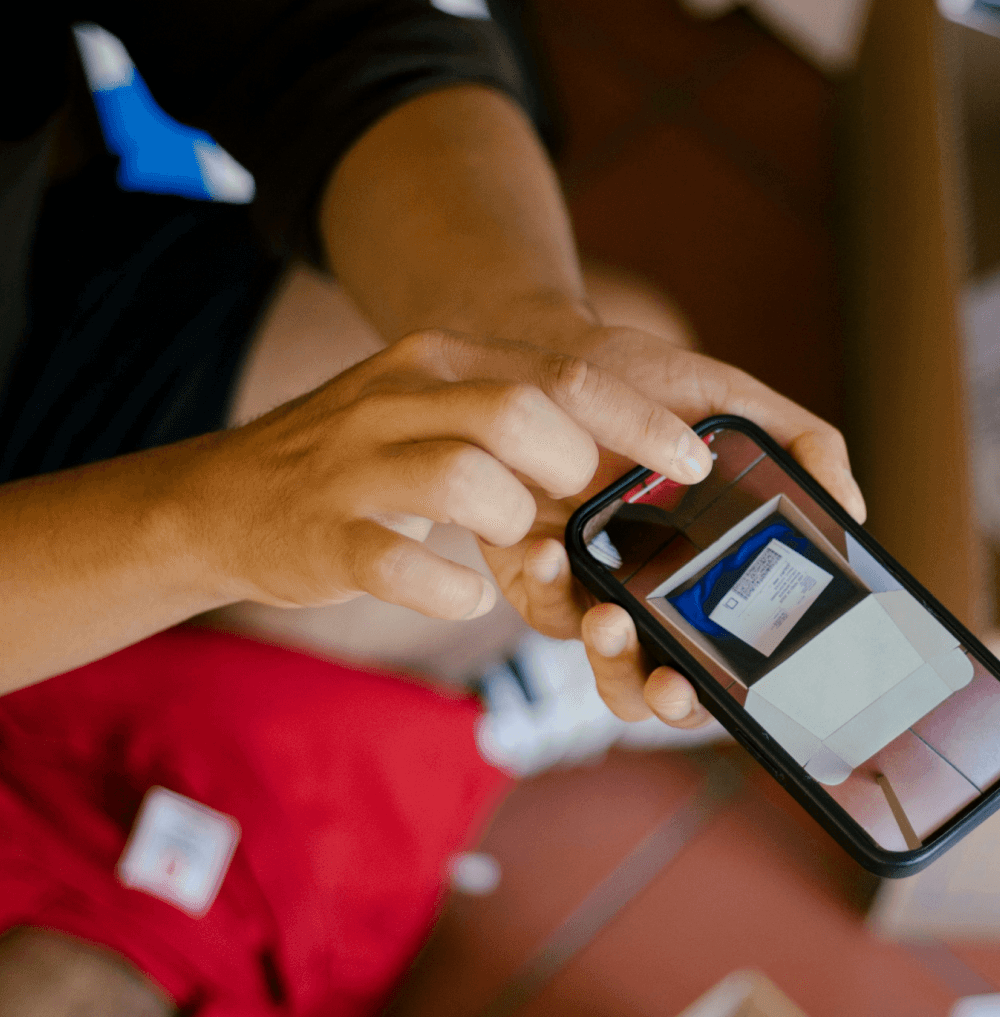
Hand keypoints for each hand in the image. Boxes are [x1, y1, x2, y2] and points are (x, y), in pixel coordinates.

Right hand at [182, 328, 714, 619]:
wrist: (225, 499)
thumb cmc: (364, 461)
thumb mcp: (439, 412)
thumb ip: (524, 417)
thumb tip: (637, 453)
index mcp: (444, 360)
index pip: (564, 374)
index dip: (639, 423)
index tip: (695, 460)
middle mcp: (399, 395)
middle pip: (519, 414)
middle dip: (571, 471)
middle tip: (575, 509)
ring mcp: (355, 463)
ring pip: (462, 479)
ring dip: (512, 523)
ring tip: (515, 544)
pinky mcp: (324, 533)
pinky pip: (396, 561)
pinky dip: (445, 587)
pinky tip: (462, 593)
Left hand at [472, 300, 865, 729]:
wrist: (552, 359)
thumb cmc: (648, 387)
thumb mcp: (731, 401)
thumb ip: (802, 443)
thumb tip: (852, 509)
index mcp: (716, 575)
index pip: (736, 662)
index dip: (739, 693)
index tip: (739, 686)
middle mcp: (659, 601)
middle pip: (668, 688)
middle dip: (669, 699)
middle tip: (670, 681)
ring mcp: (597, 597)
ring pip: (607, 670)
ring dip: (610, 660)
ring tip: (608, 618)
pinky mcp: (540, 582)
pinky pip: (546, 610)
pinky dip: (551, 588)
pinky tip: (553, 552)